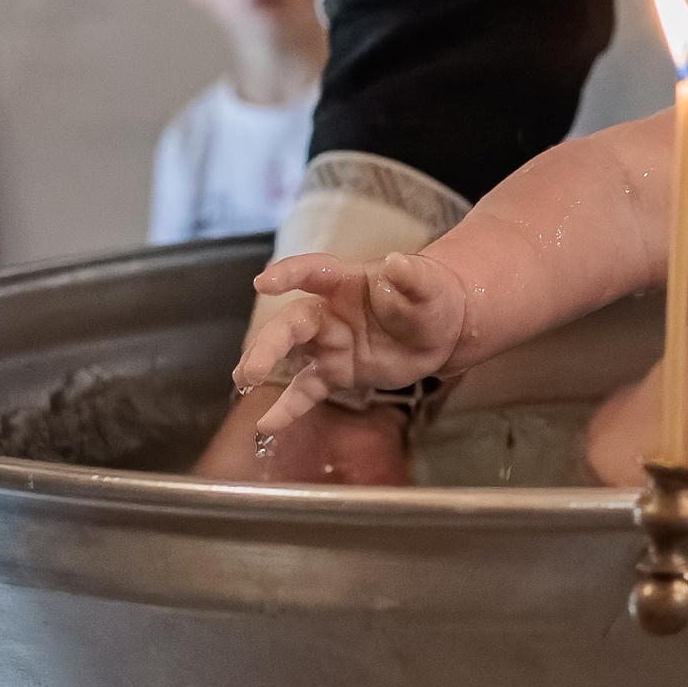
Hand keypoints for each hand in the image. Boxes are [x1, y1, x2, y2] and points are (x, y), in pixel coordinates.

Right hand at [236, 251, 469, 434]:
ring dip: (265, 364)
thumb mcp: (428, 285)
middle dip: (271, 342)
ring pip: (291, 353)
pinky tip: (268, 424)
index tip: (265, 282)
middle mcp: (330, 311)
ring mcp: (331, 343)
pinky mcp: (337, 372)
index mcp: (348, 282)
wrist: (444, 330)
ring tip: (244, 379)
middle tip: (251, 367)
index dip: (290, 274)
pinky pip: (307, 389)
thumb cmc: (431, 296)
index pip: (314, 272)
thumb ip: (412, 276)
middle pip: (293, 322)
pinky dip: (289, 407)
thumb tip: (398, 262)